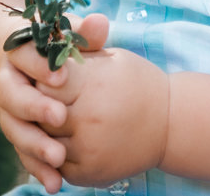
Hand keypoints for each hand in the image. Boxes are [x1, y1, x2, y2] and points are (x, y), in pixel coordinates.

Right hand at [0, 13, 110, 192]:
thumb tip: (100, 22)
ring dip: (35, 146)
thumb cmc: (60, 47)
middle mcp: (9, 83)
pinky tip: (55, 183)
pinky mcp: (20, 135)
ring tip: (59, 159)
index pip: (22, 55)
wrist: (37, 70)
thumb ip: (84, 32)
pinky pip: (24, 153)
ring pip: (14, 129)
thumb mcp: (70, 35)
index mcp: (18, 53)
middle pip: (12, 96)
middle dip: (34, 107)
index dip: (38, 65)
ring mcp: (11, 112)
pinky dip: (38, 169)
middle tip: (60, 117)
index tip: (62, 76)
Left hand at [36, 45, 169, 187]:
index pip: (43, 80)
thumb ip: (78, 50)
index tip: (47, 77)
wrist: (170, 125)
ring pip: (43, 140)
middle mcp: (88, 118)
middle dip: (38, 105)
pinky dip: (55, 153)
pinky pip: (55, 164)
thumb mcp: (112, 57)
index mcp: (92, 84)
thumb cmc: (136, 83)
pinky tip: (68, 139)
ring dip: (44, 131)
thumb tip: (50, 35)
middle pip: (39, 112)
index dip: (42, 78)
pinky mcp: (88, 173)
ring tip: (55, 119)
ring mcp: (88, 149)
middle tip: (45, 98)